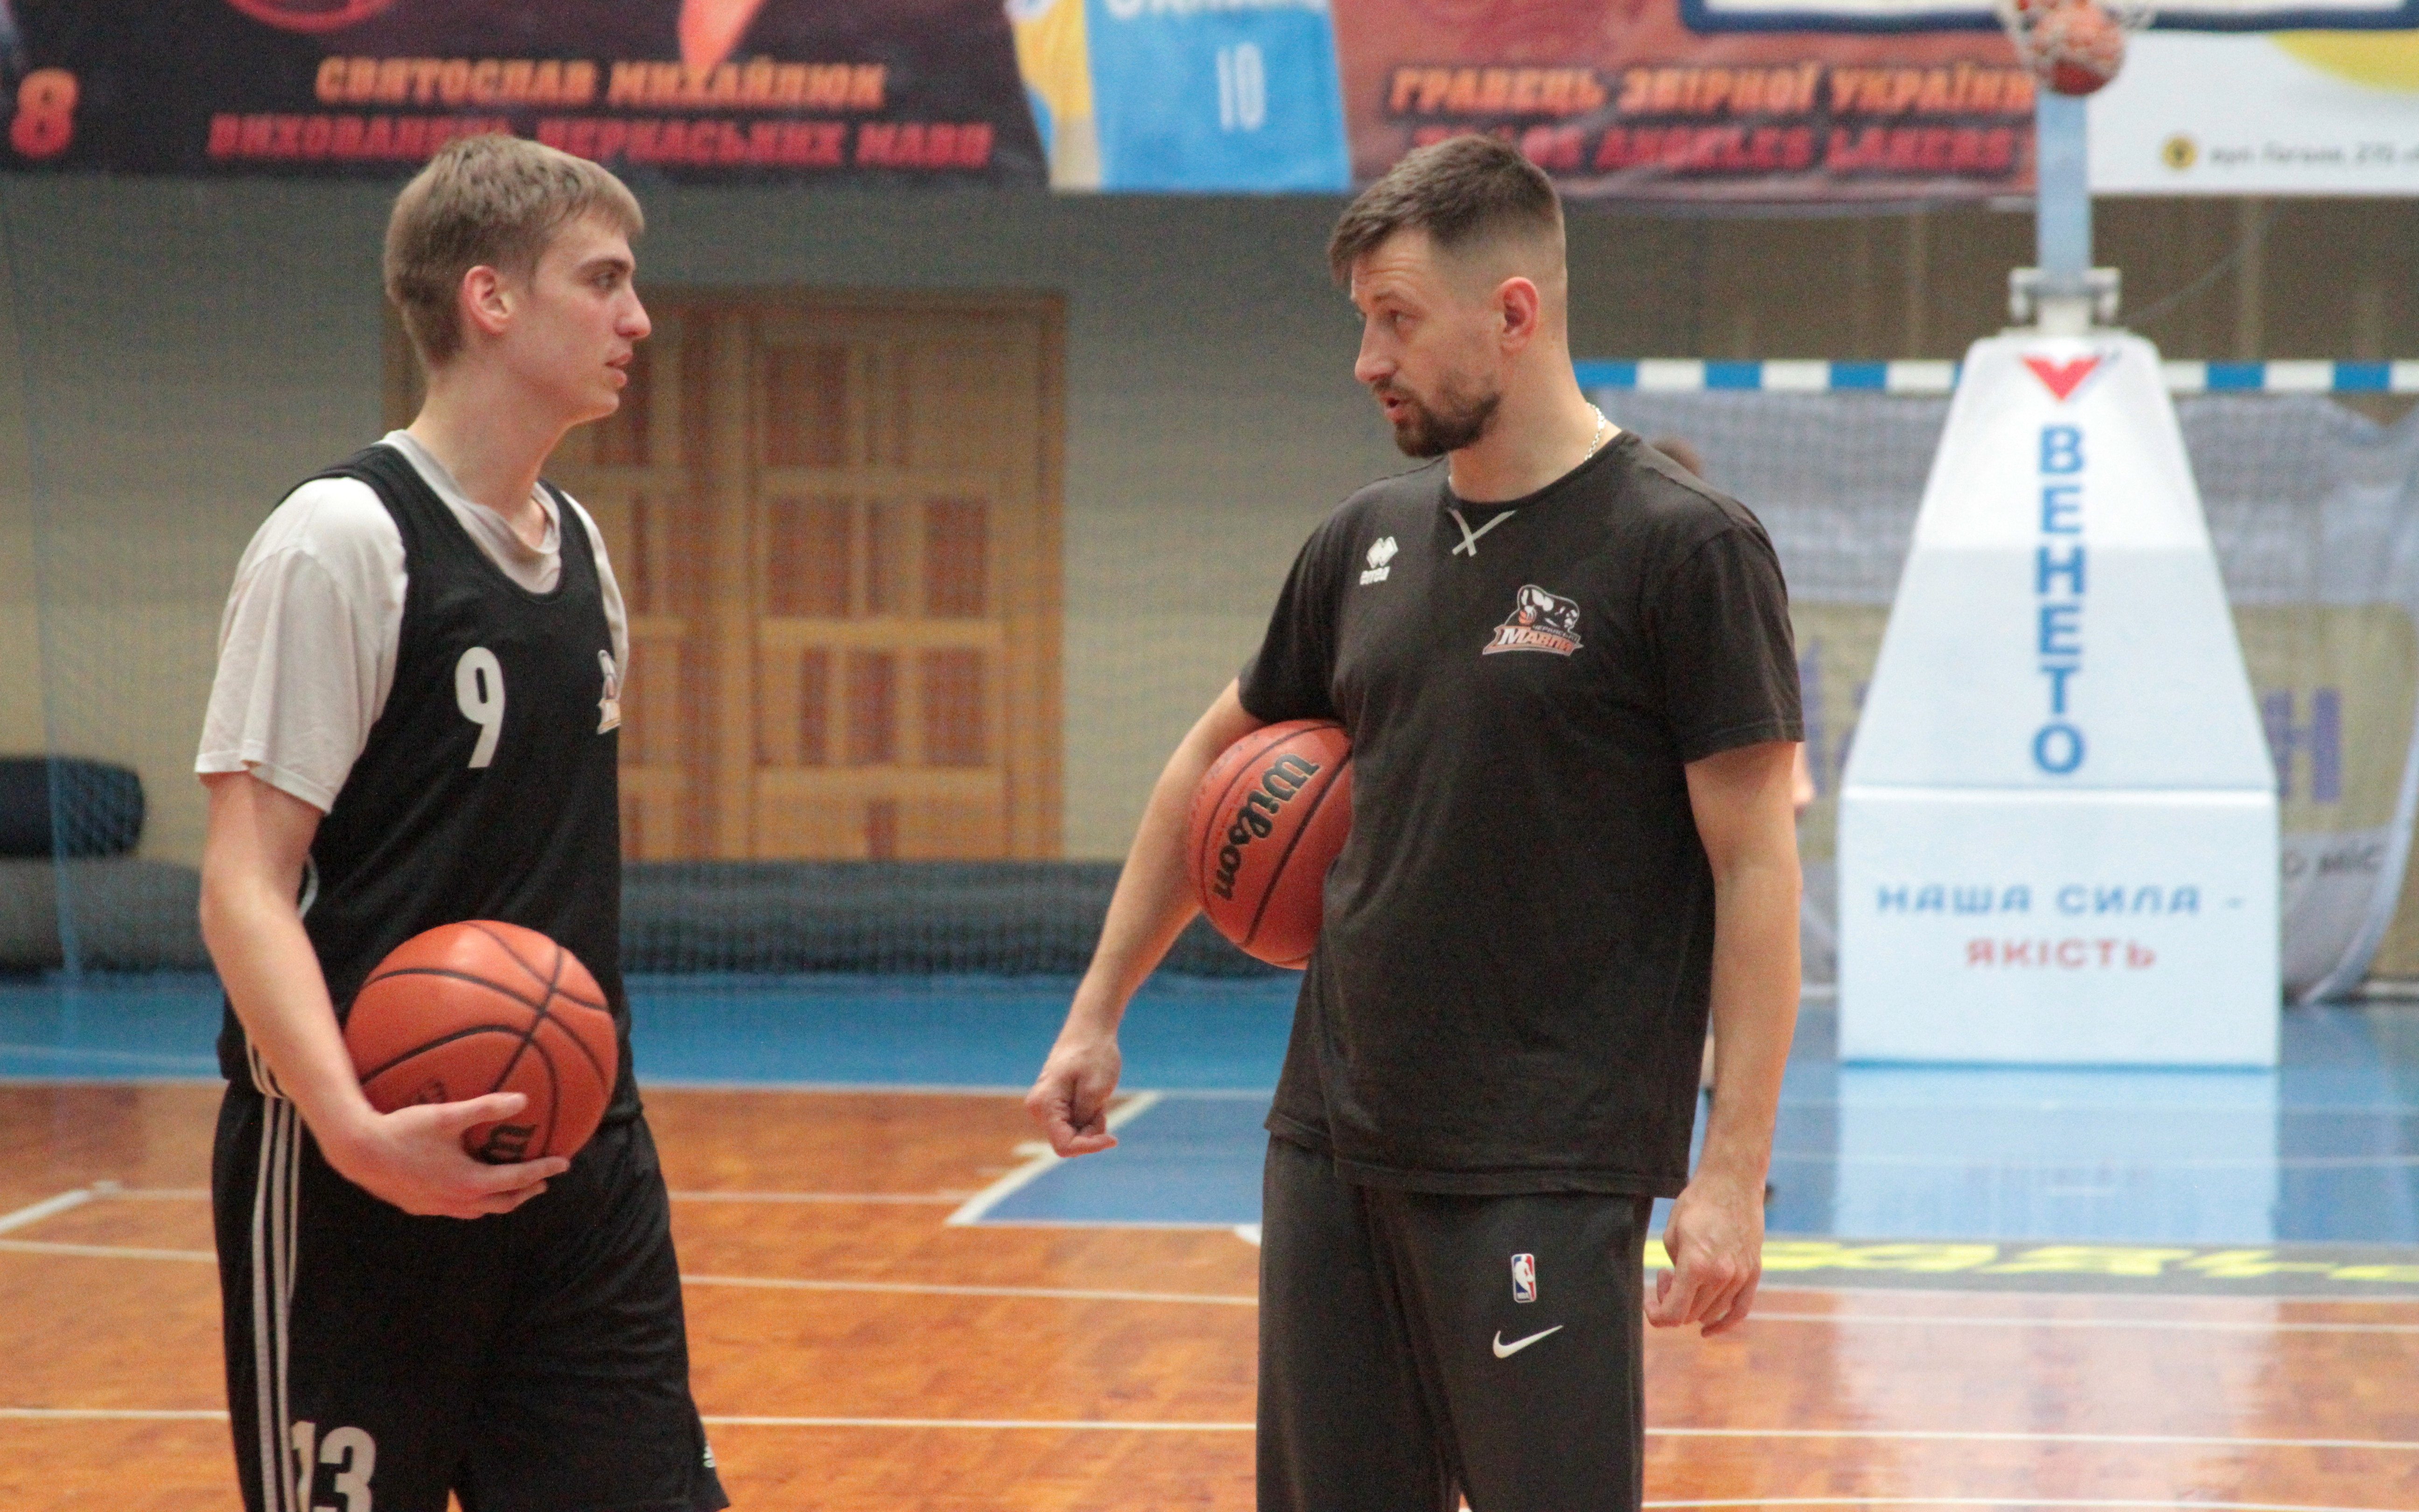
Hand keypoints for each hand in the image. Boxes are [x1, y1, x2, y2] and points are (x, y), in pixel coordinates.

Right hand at [318, 1092, 570, 1219]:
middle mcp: (456, 1202)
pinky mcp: (420, 1208)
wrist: (358, 1152)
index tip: (563, 1164)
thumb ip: (486, 1108)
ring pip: (480, 1211)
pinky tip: (470, 1190)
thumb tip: (523, 1100)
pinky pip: (458, 1211)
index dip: (543, 1171)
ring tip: (513, 1188)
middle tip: (543, 1180)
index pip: (518, 1181)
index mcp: (469, 1182)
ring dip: (501, 1201)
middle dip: (527, 1192)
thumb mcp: (447, 1115)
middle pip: (503, 1203)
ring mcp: (437, 1208)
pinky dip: (475, 1203)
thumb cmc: (403, 1130)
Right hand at [1025, 1023, 1122, 1156]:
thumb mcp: (1096, 1089)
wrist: (1089, 1030)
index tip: (1113, 1139)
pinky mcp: (1053, 1105)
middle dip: (1091, 1131)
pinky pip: (1073, 1123)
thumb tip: (1079, 1138)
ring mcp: (1045, 1107)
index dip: (1089, 1147)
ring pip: (1073, 1133)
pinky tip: (1093, 1097)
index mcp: (1044, 1105)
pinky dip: (1088, 1116)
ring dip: (1091, 1122)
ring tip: (1097, 1097)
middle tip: (1102, 1106)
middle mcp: (1038, 1109)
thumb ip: (1085, 1119)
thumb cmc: (1094, 1055)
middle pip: (1068, 1141)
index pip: (1064, 1146)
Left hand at [1645, 1169, 1763, 1335]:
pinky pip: (1740, 1311)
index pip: (1673, 1314)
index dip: (1656, 1315)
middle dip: (1671, 1303)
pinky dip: (1723, 1324)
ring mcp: (1740, 1276)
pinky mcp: (1753, 1273)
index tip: (1649, 1303)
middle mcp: (1720, 1276)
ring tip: (1684, 1277)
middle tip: (1666, 1277)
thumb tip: (1675, 1293)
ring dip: (1692, 1305)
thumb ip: (1673, 1272)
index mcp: (1695, 1266)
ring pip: (1711, 1313)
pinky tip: (1708, 1329)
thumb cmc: (1696, 1204)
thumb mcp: (1671, 1236)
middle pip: (1690, 1314)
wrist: (1732, 1183)